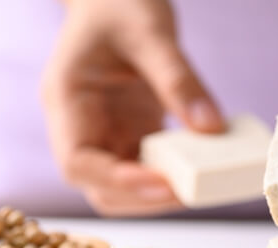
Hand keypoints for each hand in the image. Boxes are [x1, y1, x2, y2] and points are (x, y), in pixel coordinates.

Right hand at [42, 0, 223, 216]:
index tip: (162, 184)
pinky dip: (171, 176)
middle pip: (97, 188)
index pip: (77, 162)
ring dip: (158, 194)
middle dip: (142, 198)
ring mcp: (102, 134)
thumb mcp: (151, 32)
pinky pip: (145, 169)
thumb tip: (211, 129)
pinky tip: (201, 168)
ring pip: (121, 188)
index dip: (117, 182)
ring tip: (200, 184)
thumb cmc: (121, 4)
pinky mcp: (127, 135)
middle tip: (190, 191)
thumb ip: (178, 80)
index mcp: (66, 99)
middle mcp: (78, 126)